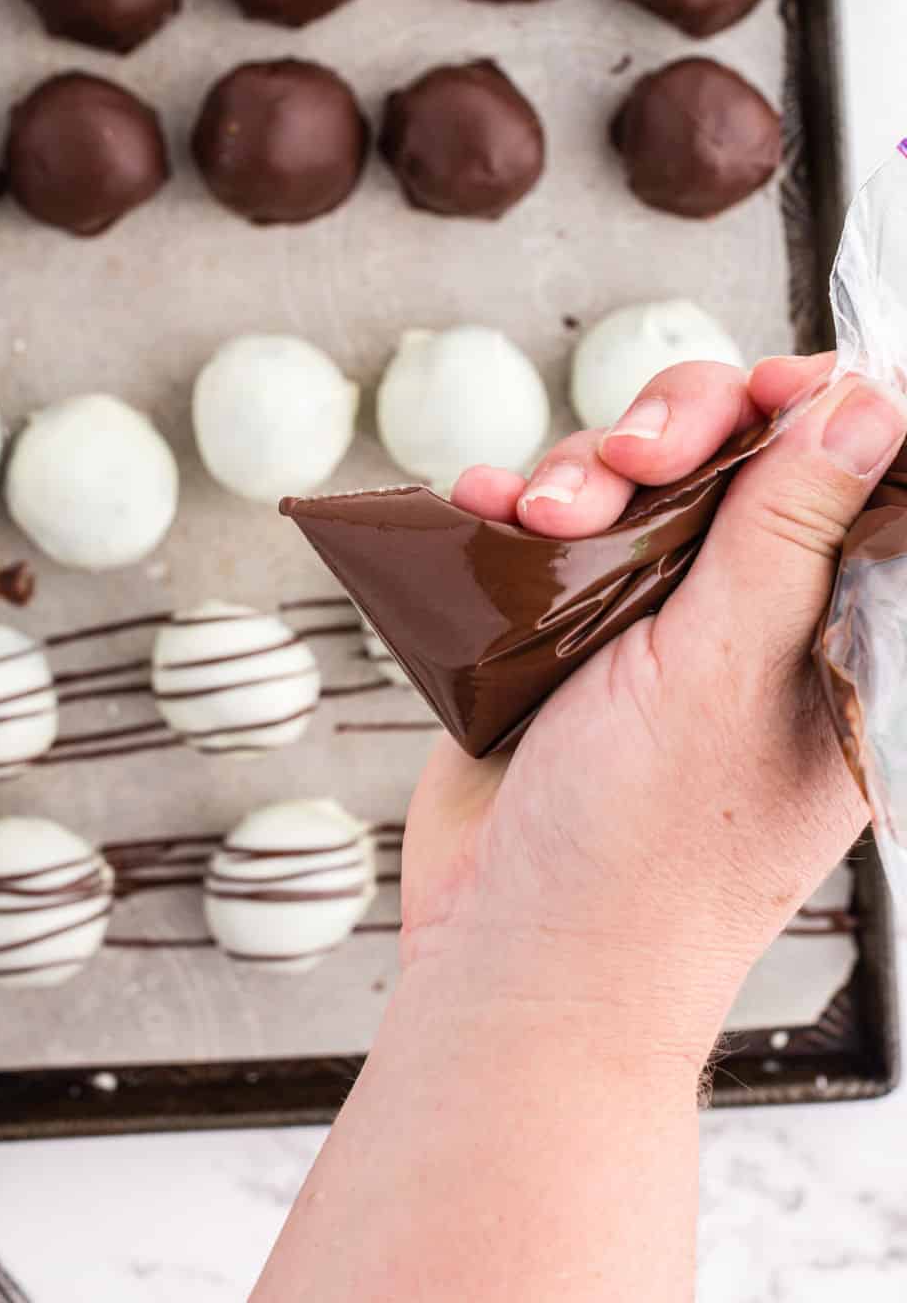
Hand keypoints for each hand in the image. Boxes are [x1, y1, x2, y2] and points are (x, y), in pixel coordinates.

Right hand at [401, 354, 906, 1065]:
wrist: (516, 954)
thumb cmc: (647, 848)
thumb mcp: (727, 669)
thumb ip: (788, 526)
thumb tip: (869, 403)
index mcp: (827, 627)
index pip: (850, 473)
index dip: (810, 409)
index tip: (763, 396)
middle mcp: (745, 613)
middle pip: (729, 448)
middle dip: (669, 430)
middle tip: (631, 463)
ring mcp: (648, 619)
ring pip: (625, 475)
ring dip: (574, 470)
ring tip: (536, 522)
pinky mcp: (559, 630)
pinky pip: (540, 528)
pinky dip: (505, 505)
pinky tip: (483, 508)